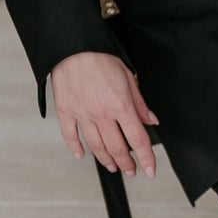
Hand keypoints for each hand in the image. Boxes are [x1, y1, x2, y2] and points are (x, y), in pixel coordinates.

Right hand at [49, 51, 158, 177]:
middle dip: (127, 164)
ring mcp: (82, 114)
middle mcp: (102, 114)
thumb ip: (140, 103)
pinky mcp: (66, 111)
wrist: (72, 46)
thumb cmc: (100, 57)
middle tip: (132, 170)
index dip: (146, 158)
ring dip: (106, 160)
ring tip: (113, 166)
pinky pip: (71, 136)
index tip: (150, 170)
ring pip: (96, 146)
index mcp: (121, 105)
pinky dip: (76, 149)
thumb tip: (151, 121)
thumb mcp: (128, 77)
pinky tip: (82, 155)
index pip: (138, 140)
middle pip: (117, 148)